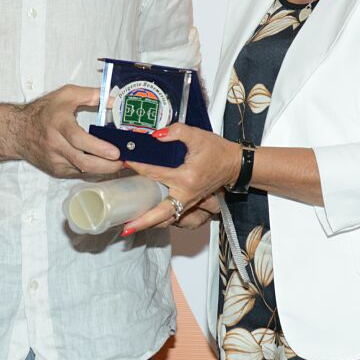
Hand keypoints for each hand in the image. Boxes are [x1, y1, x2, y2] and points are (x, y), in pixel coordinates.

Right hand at [15, 84, 123, 178]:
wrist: (17, 131)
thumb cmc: (43, 111)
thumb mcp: (66, 95)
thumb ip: (92, 95)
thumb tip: (114, 101)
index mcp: (59, 123)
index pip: (78, 139)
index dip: (98, 147)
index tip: (115, 152)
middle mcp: (55, 144)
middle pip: (82, 161)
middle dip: (106, 166)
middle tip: (122, 162)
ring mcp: (55, 160)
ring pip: (82, 170)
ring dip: (102, 170)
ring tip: (118, 164)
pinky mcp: (56, 170)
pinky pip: (78, 173)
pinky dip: (93, 170)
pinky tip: (104, 165)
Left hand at [120, 123, 239, 233]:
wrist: (235, 164)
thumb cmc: (218, 151)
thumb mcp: (198, 136)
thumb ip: (177, 132)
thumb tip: (155, 135)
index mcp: (186, 178)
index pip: (154, 174)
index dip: (137, 167)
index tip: (124, 163)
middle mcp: (186, 194)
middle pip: (161, 214)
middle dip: (142, 222)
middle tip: (124, 227)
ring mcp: (188, 202)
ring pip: (167, 219)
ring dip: (149, 223)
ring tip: (130, 224)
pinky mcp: (189, 204)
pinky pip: (173, 216)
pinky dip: (159, 219)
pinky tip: (146, 217)